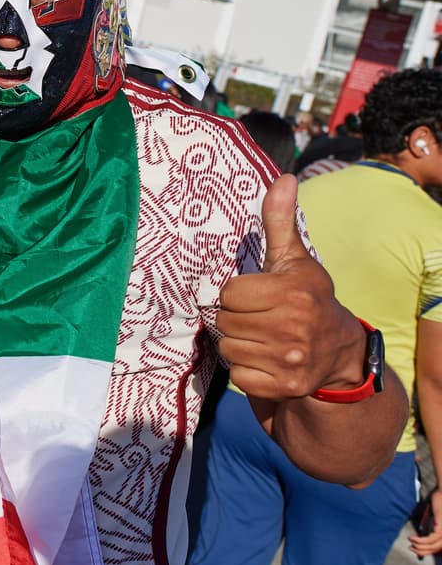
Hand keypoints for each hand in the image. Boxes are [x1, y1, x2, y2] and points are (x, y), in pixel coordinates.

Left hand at [216, 174, 365, 399]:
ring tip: (261, 337)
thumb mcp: (294, 259)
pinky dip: (245, 369)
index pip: (229, 294)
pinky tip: (264, 359)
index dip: (238, 295)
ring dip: (238, 343)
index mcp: (293, 292)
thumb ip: (280, 221)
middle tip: (259, 318)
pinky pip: (237, 374)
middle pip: (225, 321)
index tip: (258, 296)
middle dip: (236, 318)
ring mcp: (290, 359)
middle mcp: (294, 326)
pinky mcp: (284, 386)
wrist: (338, 351)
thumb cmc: (307, 298)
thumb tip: (282, 178)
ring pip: (228, 347)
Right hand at [409, 489, 441, 558]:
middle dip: (422, 551)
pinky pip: (431, 539)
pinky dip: (420, 540)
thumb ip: (429, 525)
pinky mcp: (441, 527)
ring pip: (433, 546)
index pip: (438, 547)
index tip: (417, 551)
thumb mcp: (433, 516)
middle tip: (412, 549)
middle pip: (436, 548)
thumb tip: (421, 534)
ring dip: (420, 547)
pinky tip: (413, 539)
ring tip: (410, 544)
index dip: (427, 551)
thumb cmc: (438, 502)